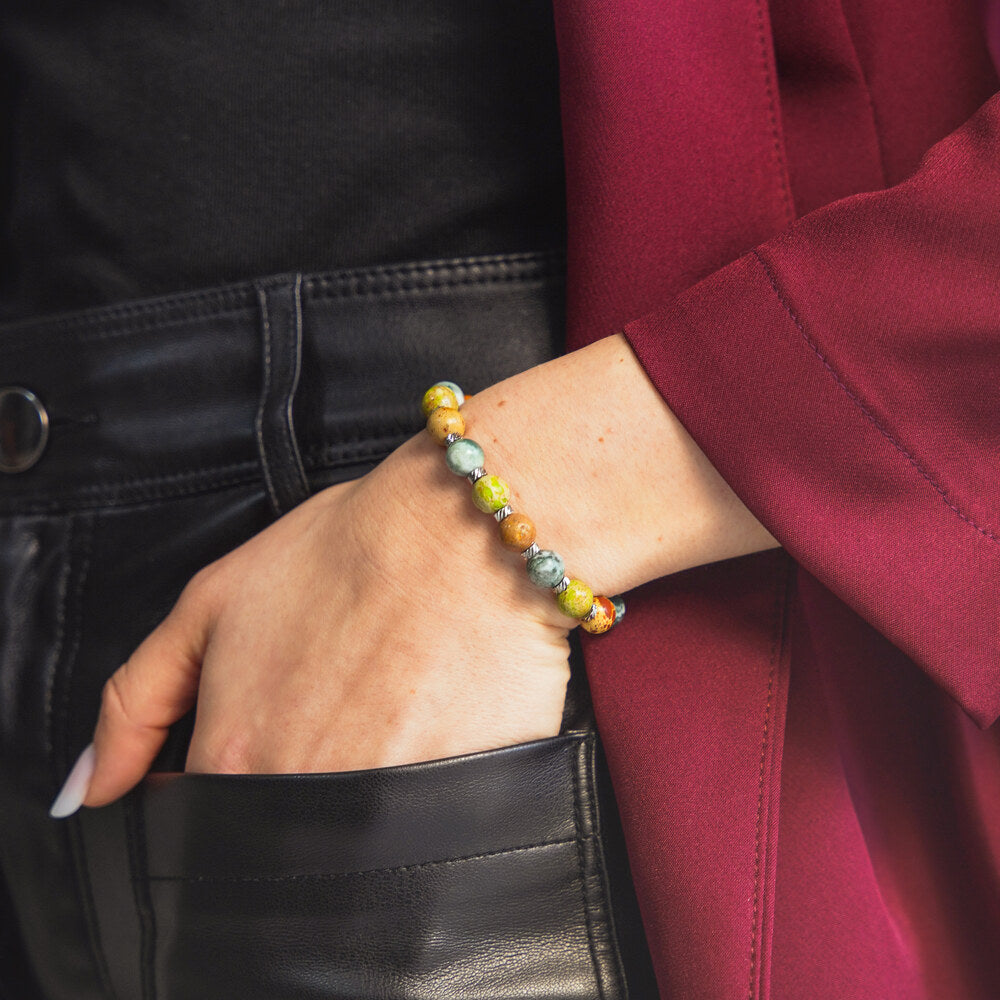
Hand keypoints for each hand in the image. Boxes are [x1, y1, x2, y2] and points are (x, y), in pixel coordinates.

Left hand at [78, 433, 572, 807]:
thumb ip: (136, 701)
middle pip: (278, 838)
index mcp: (235, 757)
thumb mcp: (213, 602)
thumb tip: (89, 792)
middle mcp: (302, 798)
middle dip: (298, 783)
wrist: (461, 529)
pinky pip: (428, 830)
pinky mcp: (460, 802)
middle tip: (338, 709)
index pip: (203, 822)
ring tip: (386, 710)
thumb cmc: (347, 550)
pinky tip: (431, 724)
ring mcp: (385, 808)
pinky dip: (422, 787)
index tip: (270, 732)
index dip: (231, 782)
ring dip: (361, 787)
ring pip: (352, 843)